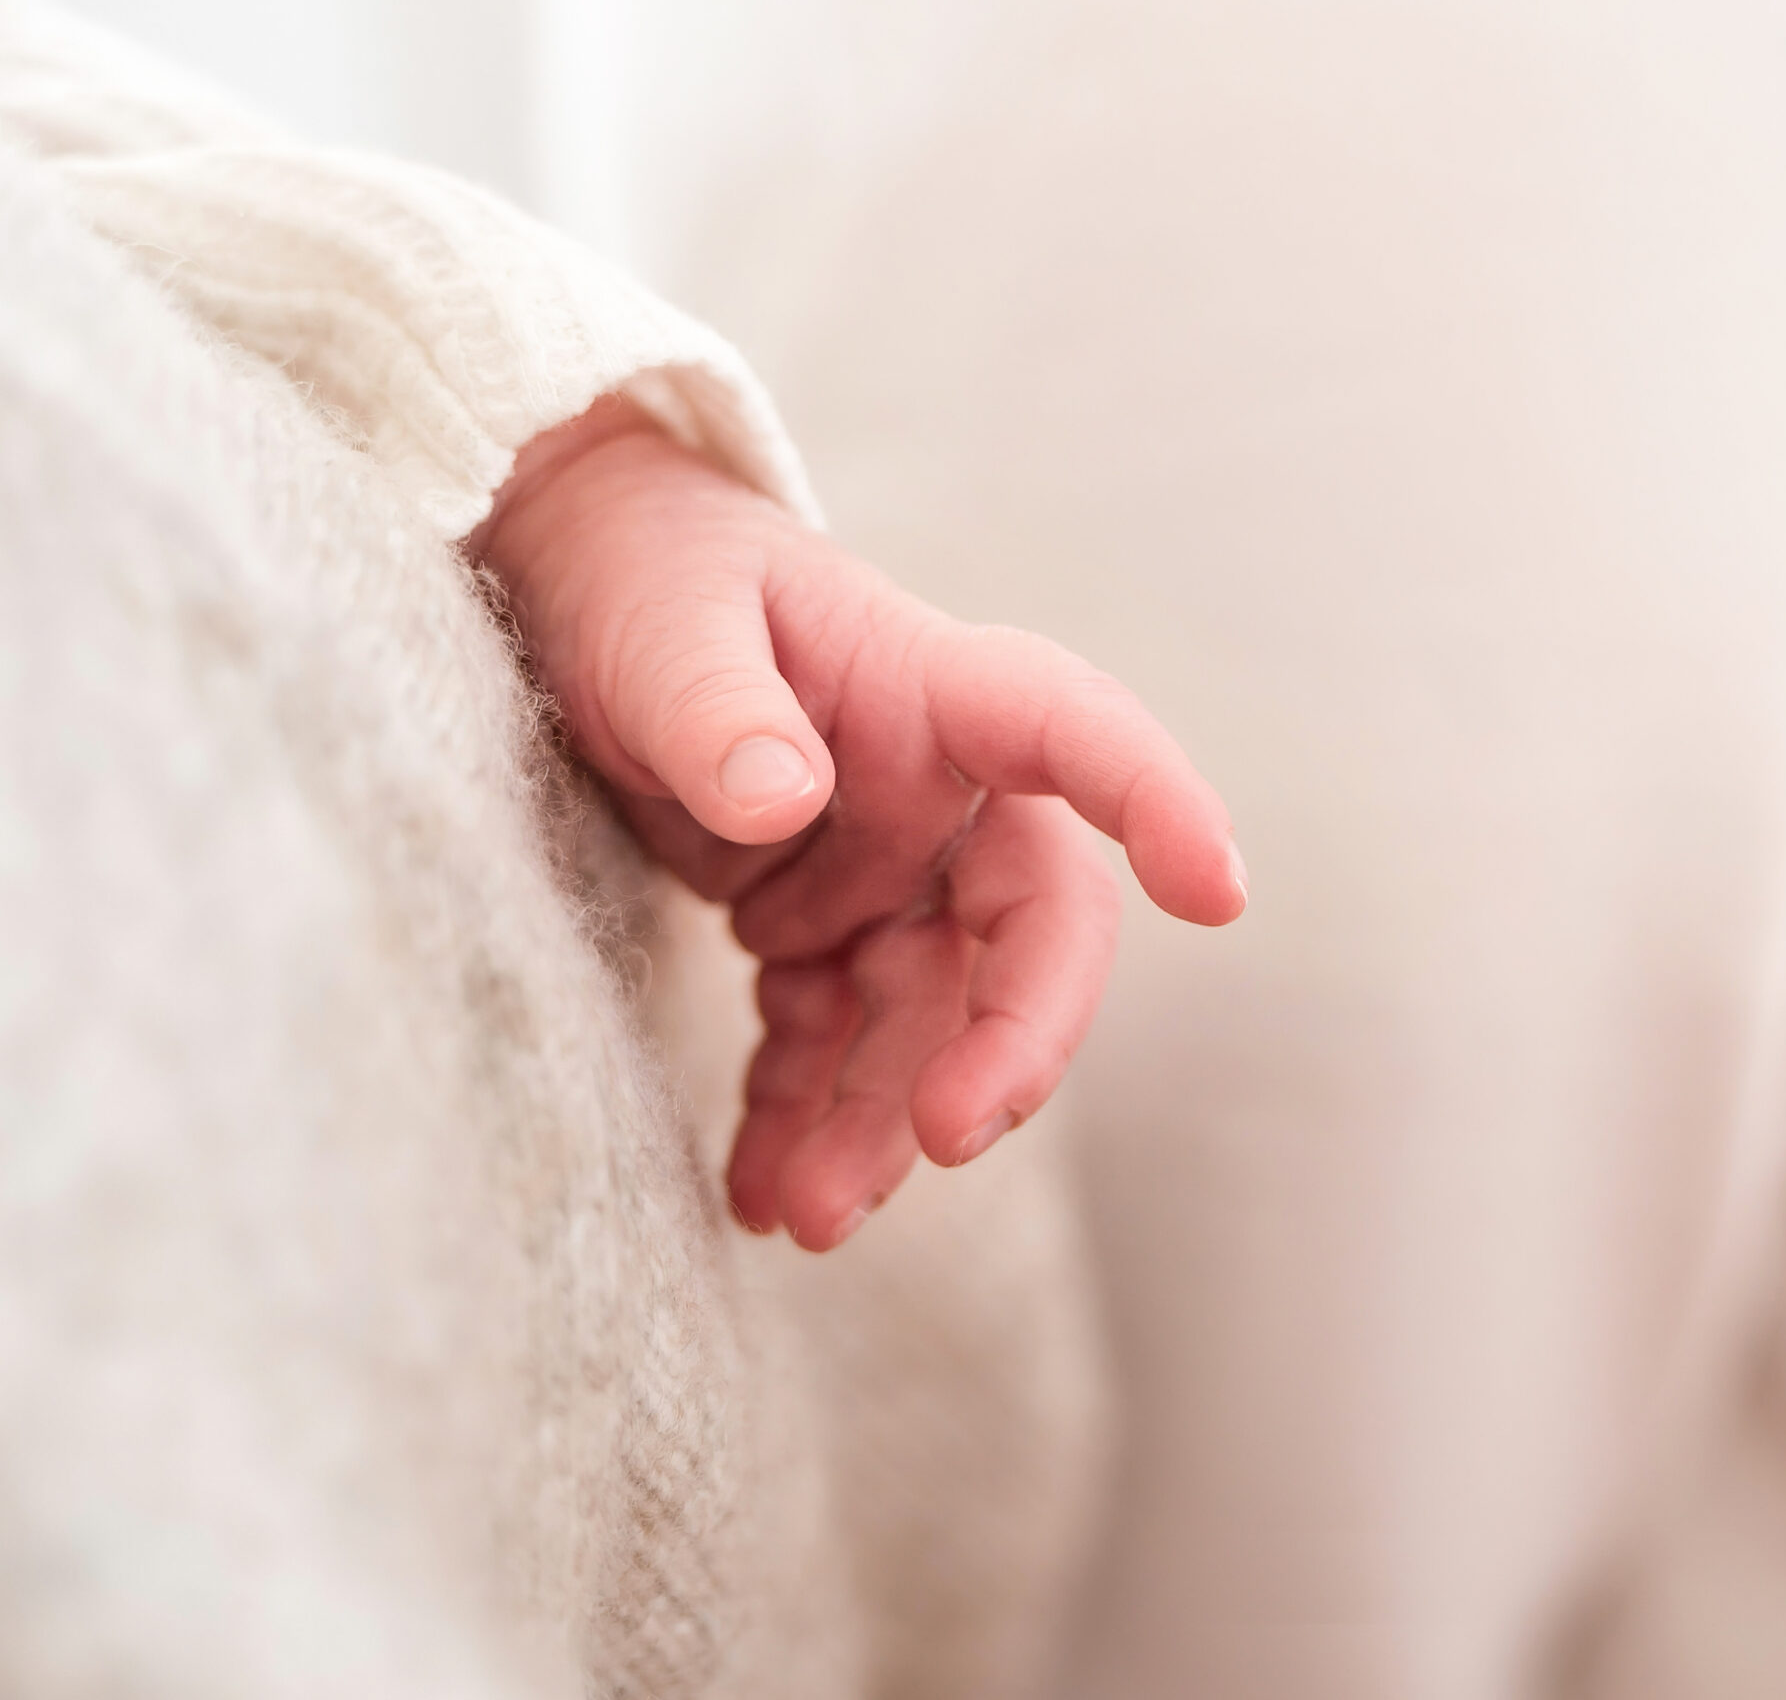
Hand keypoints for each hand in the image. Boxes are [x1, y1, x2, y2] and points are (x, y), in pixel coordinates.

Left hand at [474, 398, 1245, 1249]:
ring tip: (806, 1216)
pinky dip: (801, 1119)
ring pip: (926, 1017)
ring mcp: (879, 868)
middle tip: (942, 1140)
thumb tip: (790, 799)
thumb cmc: (630, 568)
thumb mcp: (657, 625)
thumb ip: (715, 708)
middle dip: (1006, 1043)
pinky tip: (759, 1191)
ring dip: (881, 1121)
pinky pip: (831, 1042)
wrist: (566, 585)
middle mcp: (930, 790)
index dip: (1157, 805)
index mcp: (925, 687)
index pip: (1071, 734)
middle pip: (1029, 926)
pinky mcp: (813, 928)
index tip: (1218, 893)